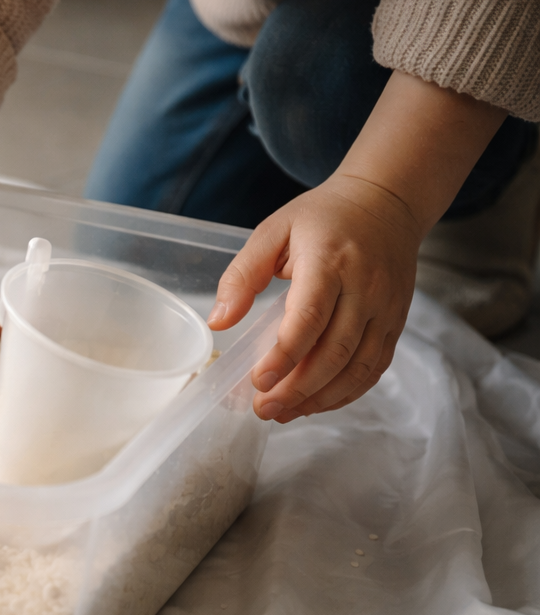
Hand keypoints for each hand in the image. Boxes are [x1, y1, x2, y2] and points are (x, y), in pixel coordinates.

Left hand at [209, 174, 420, 420]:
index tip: (257, 381)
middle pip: (335, 351)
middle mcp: (365, 287)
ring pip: (358, 366)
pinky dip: (347, 391)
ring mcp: (386, 307)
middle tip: (263, 409)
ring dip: (321, 397)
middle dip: (298, 388)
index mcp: (330, 261)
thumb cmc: (322, 218)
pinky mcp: (396, 321)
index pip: (308, 318)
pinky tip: (317, 402)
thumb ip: (242, 275)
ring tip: (285, 412)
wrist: (386, 202)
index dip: (284, 356)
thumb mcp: (272, 232)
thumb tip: (218, 322)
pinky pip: (375, 366)